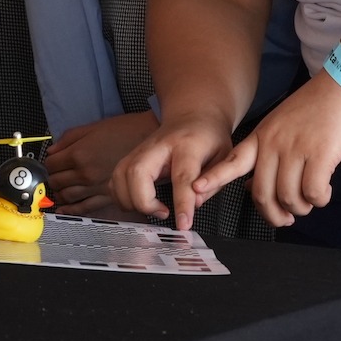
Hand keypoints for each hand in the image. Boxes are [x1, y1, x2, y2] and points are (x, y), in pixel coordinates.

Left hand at [44, 111, 160, 213]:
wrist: (150, 138)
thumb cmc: (124, 130)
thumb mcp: (92, 127)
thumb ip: (68, 139)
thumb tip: (52, 150)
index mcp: (79, 154)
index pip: (51, 165)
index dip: (47, 164)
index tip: (49, 164)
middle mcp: (85, 173)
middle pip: (57, 182)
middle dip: (51, 179)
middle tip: (52, 177)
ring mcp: (96, 186)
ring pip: (67, 196)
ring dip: (59, 194)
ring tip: (59, 190)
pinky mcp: (107, 196)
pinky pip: (85, 207)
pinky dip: (72, 210)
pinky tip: (65, 209)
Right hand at [113, 109, 238, 230]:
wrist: (193, 116)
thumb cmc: (209, 138)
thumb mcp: (225, 157)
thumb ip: (214, 182)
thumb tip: (195, 204)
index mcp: (187, 145)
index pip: (182, 176)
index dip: (182, 203)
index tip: (183, 225)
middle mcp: (158, 145)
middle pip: (137, 172)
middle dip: (144, 201)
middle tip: (163, 213)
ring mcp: (140, 149)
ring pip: (120, 176)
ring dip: (131, 201)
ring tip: (153, 210)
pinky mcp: (130, 156)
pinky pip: (115, 180)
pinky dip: (121, 197)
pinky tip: (138, 203)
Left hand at [201, 74, 340, 229]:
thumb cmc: (318, 108)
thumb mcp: (282, 126)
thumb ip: (266, 154)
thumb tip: (250, 187)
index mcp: (262, 136)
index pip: (233, 160)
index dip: (214, 178)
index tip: (196, 189)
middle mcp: (274, 143)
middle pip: (263, 194)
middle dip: (275, 214)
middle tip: (288, 218)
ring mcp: (296, 148)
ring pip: (289, 197)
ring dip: (302, 208)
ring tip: (312, 200)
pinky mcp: (321, 153)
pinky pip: (313, 192)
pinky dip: (320, 199)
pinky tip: (325, 192)